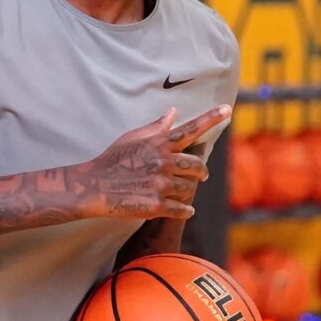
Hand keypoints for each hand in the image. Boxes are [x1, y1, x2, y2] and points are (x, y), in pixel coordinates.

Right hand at [84, 106, 229, 221]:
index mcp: (159, 144)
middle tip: (201, 175)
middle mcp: (163, 162)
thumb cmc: (111, 161)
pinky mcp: (157, 205)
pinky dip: (185, 210)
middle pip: (197, 165)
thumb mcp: (132, 138)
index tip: (227, 109)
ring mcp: (161, 184)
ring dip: (186, 191)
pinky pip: (182, 209)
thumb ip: (156, 127)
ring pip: (189, 188)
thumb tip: (173, 112)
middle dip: (201, 171)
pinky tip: (183, 210)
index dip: (211, 118)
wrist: (94, 187)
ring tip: (176, 192)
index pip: (190, 129)